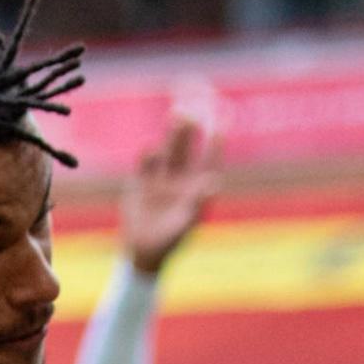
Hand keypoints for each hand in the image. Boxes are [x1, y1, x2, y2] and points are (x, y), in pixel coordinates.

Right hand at [117, 106, 220, 275]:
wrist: (143, 251)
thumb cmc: (170, 242)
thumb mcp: (185, 224)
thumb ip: (198, 202)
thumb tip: (213, 182)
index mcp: (197, 188)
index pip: (209, 159)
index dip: (215, 141)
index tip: (221, 123)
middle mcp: (181, 180)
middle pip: (187, 148)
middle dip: (190, 129)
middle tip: (192, 111)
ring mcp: (162, 179)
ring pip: (168, 149)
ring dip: (173, 133)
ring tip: (177, 114)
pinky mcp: (142, 182)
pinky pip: (147, 161)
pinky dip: (149, 154)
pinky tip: (151, 151)